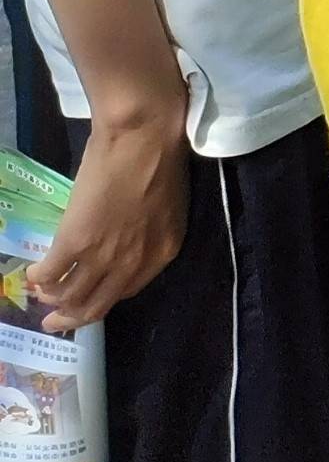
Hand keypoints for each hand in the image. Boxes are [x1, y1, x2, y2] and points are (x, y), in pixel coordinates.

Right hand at [32, 108, 184, 336]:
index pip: (127, 292)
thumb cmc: (160, 161)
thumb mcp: (165, 209)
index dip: (104, 299)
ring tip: (40, 295)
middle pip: (98, 305)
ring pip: (71, 296)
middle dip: (73, 318)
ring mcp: (103, 257)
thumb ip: (145, 234)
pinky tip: (31, 274)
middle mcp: (133, 263)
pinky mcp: (75, 243)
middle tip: (54, 323)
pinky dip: (37, 278)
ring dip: (51, 299)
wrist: (144, 139)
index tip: (89, 303)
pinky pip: (49, 274)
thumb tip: (121, 243)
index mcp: (162, 253)